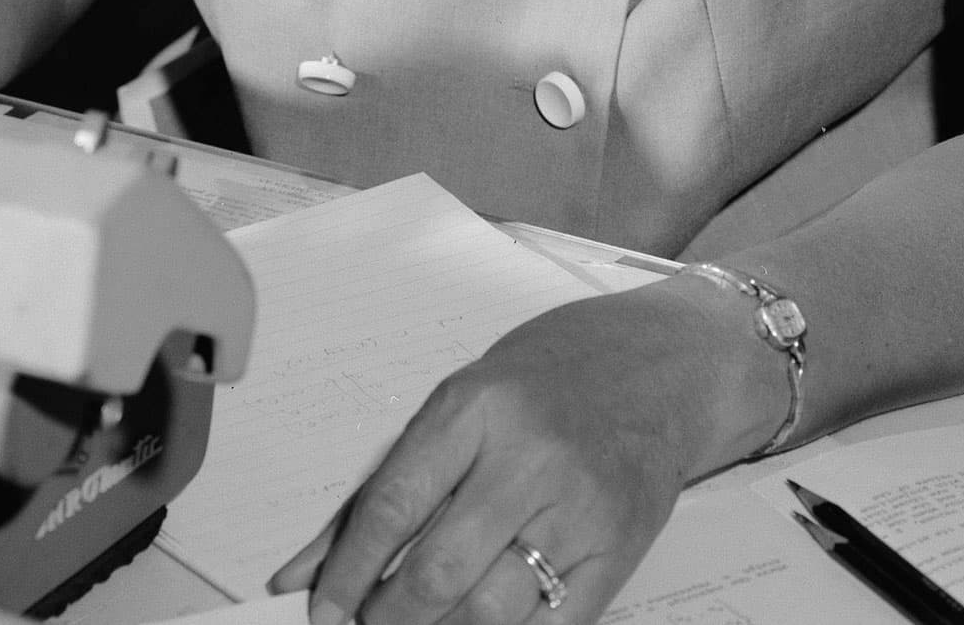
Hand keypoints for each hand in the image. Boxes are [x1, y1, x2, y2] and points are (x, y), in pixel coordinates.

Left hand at [268, 275, 787, 624]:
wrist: (663, 364)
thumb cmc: (551, 376)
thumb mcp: (460, 401)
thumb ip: (381, 488)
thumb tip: (300, 573)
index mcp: (477, 406)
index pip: (392, 506)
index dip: (346, 575)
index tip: (321, 611)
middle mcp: (531, 456)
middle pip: (437, 573)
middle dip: (386, 618)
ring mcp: (580, 508)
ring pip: (488, 613)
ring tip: (421, 622)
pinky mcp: (618, 550)